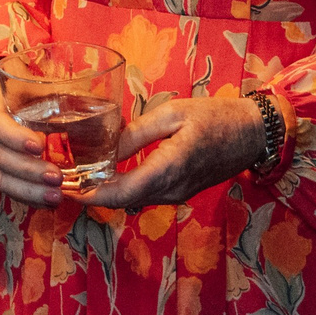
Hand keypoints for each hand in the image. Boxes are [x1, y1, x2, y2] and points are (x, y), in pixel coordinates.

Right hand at [0, 74, 66, 207]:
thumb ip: (66, 95)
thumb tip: (103, 107)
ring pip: (2, 179)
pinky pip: (11, 191)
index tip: (40, 145)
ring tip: (56, 196)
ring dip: (29, 190)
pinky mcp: (3, 173)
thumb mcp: (46, 86)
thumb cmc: (35, 90)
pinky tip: (50, 203)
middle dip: (29, 171)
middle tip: (56, 177)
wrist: (18, 99)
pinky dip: (30, 199)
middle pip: (1, 158)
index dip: (14, 137)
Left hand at [74, 95, 264, 208]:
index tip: (67, 189)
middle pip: (124, 200)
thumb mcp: (173, 114)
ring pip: (134, 200)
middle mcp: (172, 189)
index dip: (92, 195)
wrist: (252, 135)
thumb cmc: (215, 117)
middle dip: (92, 195)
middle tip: (63, 180)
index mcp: (169, 168)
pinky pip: (146, 195)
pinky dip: (123, 189)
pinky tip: (107, 175)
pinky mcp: (180, 192)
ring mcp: (177, 194)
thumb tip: (106, 149)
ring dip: (106, 193)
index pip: (123, 192)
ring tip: (77, 177)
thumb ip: (138, 133)